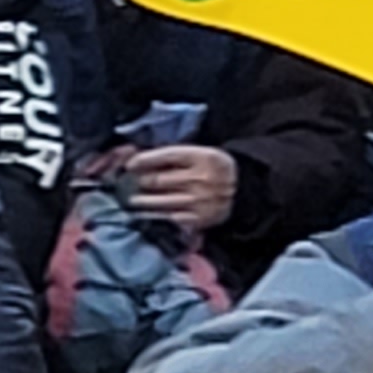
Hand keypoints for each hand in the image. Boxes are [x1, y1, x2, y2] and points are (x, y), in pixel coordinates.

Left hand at [109, 142, 238, 236]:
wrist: (243, 189)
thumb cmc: (212, 168)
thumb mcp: (199, 153)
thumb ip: (173, 155)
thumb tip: (138, 159)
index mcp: (201, 157)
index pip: (166, 156)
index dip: (144, 160)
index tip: (129, 165)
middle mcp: (200, 179)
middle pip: (160, 180)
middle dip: (141, 181)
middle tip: (129, 183)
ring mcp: (200, 201)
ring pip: (162, 201)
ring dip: (143, 201)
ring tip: (132, 200)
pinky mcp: (200, 219)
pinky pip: (172, 217)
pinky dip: (158, 215)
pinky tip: (148, 214)